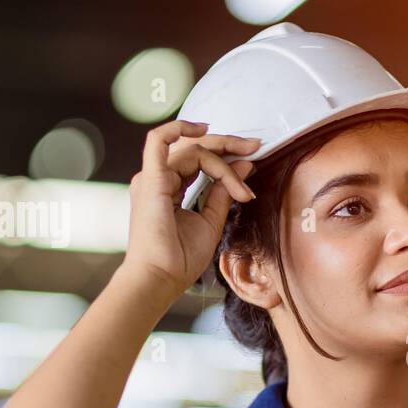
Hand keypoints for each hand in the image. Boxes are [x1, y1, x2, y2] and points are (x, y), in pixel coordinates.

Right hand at [123, 119, 259, 297]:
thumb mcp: (211, 221)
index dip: (228, 158)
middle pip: (196, 148)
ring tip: (243, 182)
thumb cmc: (180, 259)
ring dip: (223, 162)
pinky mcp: (151, 180)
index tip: (254, 163)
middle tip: (256, 146)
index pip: (200, 159)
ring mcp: (153, 178)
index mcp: (169, 188)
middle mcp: (159, 179)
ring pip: (193, 151)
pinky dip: (180, 128)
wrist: (160, 279)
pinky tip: (204, 130)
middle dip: (229, 144)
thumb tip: (244, 165)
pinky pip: (159, 140)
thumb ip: (224, 192)